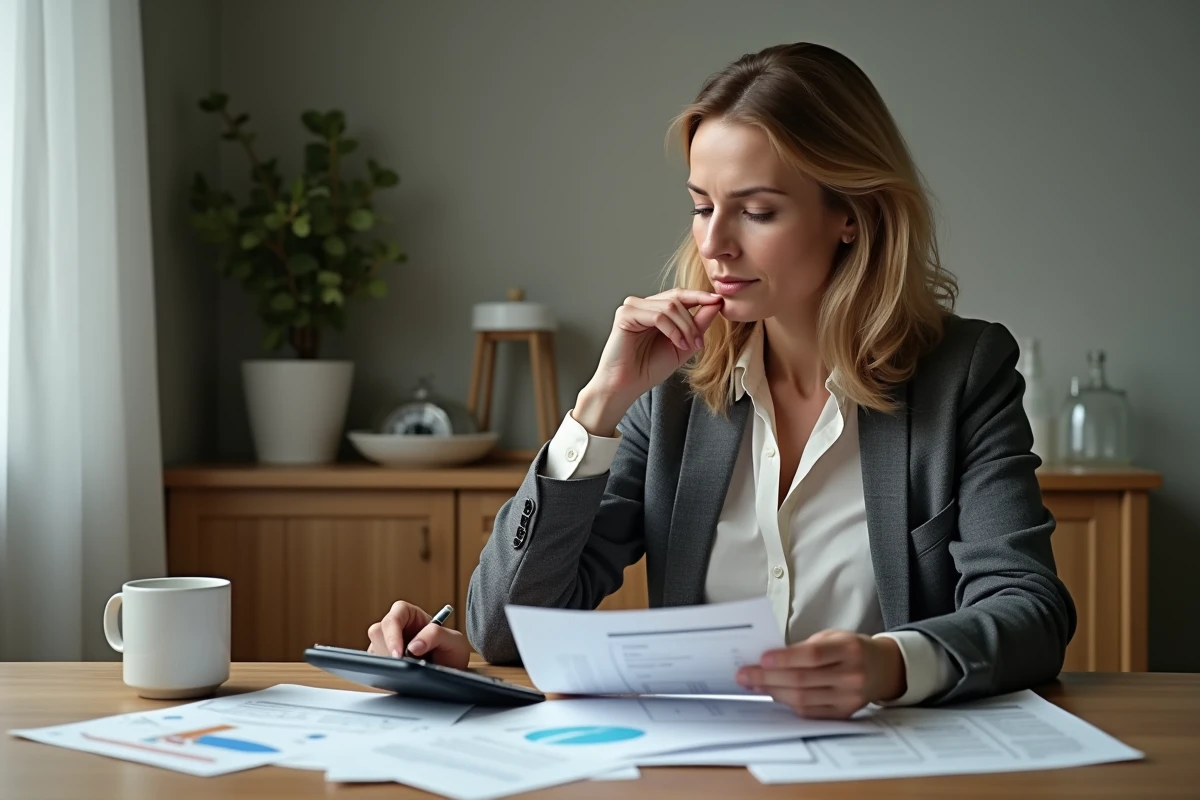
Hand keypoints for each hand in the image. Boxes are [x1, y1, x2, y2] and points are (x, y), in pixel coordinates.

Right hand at [367, 601, 470, 669]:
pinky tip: (401, 676)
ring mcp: (386, 644)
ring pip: (373, 650)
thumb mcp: (454, 640)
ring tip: (409, 670)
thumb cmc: (452, 651)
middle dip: (388, 651)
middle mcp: (395, 627)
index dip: (392, 634)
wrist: (450, 673)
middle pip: (378, 632)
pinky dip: (386, 672)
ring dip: (387, 662)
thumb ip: (436, 635)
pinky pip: (374, 665)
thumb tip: (413, 646)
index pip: (394, 617)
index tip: (399, 654)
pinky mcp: (382, 661)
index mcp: (409, 614)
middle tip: (404, 666)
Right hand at [573, 289, 724, 434]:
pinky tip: (677, 344)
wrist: (627, 386)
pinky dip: (672, 330)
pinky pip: (658, 316)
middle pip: (677, 298)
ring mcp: (632, 307)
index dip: (700, 296)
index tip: (719, 301)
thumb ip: (698, 324)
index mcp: (654, 309)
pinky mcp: (625, 315)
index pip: (679, 295)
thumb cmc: (649, 368)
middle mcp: (642, 304)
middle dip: (693, 321)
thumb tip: (716, 303)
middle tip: (699, 342)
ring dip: (685, 327)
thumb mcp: (682, 344)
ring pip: (670, 306)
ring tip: (687, 346)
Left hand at [736, 630, 905, 718]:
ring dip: (773, 692)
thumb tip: (768, 659)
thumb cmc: (850, 648)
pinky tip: (773, 694)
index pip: (813, 656)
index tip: (761, 659)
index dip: (785, 658)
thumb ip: (805, 648)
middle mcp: (852, 675)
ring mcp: (849, 698)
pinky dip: (788, 703)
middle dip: (768, 678)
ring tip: (753, 685)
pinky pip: (810, 712)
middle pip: (803, 680)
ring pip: (804, 699)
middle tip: (744, 675)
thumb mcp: (833, 637)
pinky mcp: (844, 714)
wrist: (882, 668)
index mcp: (849, 649)